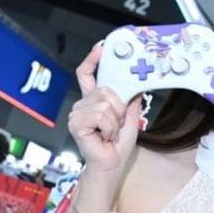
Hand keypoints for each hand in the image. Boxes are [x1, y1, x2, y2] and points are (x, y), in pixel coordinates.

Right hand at [67, 42, 143, 177]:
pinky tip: (103, 136)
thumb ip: (131, 101)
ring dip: (115, 121)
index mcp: (93, 101)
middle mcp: (83, 104)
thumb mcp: (131, 119)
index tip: (101, 47)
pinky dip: (108, 127)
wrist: (111, 165)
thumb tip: (138, 84)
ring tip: (110, 133)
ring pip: (104, 103)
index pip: (88, 74)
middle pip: (104, 89)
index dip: (93, 60)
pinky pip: (100, 115)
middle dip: (119, 108)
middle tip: (118, 124)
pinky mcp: (76, 123)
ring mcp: (77, 113)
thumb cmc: (117, 145)